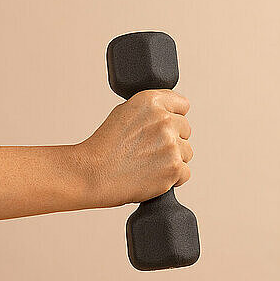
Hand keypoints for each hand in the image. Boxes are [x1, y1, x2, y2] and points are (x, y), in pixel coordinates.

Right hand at [76, 89, 192, 207]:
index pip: (182, 104)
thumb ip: (150, 110)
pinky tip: (152, 176)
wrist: (93, 174)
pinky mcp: (175, 168)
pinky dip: (172, 178)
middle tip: (148, 150)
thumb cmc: (103, 148)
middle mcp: (164, 120)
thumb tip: (171, 113)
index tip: (162, 128)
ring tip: (147, 164)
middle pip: (186, 129)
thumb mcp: (123, 112)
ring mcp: (171, 144)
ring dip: (173, 159)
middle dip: (172, 140)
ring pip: (186, 152)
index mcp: (151, 101)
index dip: (172, 117)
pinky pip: (185, 173)